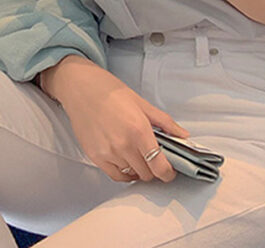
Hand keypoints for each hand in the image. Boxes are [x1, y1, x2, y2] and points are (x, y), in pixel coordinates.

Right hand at [40, 55, 189, 182]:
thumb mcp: (142, 103)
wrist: (82, 88)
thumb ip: (165, 122)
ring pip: (131, 175)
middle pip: (147, 174)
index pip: (159, 167)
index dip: (168, 173)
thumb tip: (183, 135)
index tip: (170, 172)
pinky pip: (115, 175)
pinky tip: (126, 161)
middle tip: (155, 158)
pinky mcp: (95, 156)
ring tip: (139, 155)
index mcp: (139, 131)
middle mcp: (123, 145)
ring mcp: (108, 153)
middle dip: (155, 169)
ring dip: (139, 170)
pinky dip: (124, 172)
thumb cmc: (111, 92)